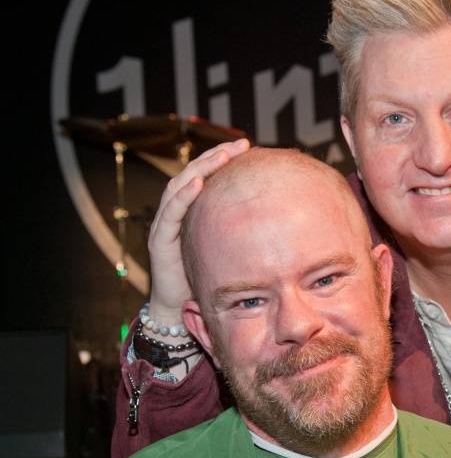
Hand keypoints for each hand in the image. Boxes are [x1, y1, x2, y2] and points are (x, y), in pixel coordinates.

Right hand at [146, 138, 250, 319]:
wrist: (181, 313)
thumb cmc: (209, 282)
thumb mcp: (232, 250)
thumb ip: (247, 232)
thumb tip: (284, 217)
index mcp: (193, 214)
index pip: (207, 177)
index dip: (223, 160)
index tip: (248, 147)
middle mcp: (176, 215)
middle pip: (193, 174)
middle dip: (215, 156)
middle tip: (239, 144)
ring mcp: (165, 227)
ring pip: (179, 186)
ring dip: (200, 168)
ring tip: (221, 155)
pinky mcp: (159, 242)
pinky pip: (170, 213)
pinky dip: (184, 195)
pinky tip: (199, 183)